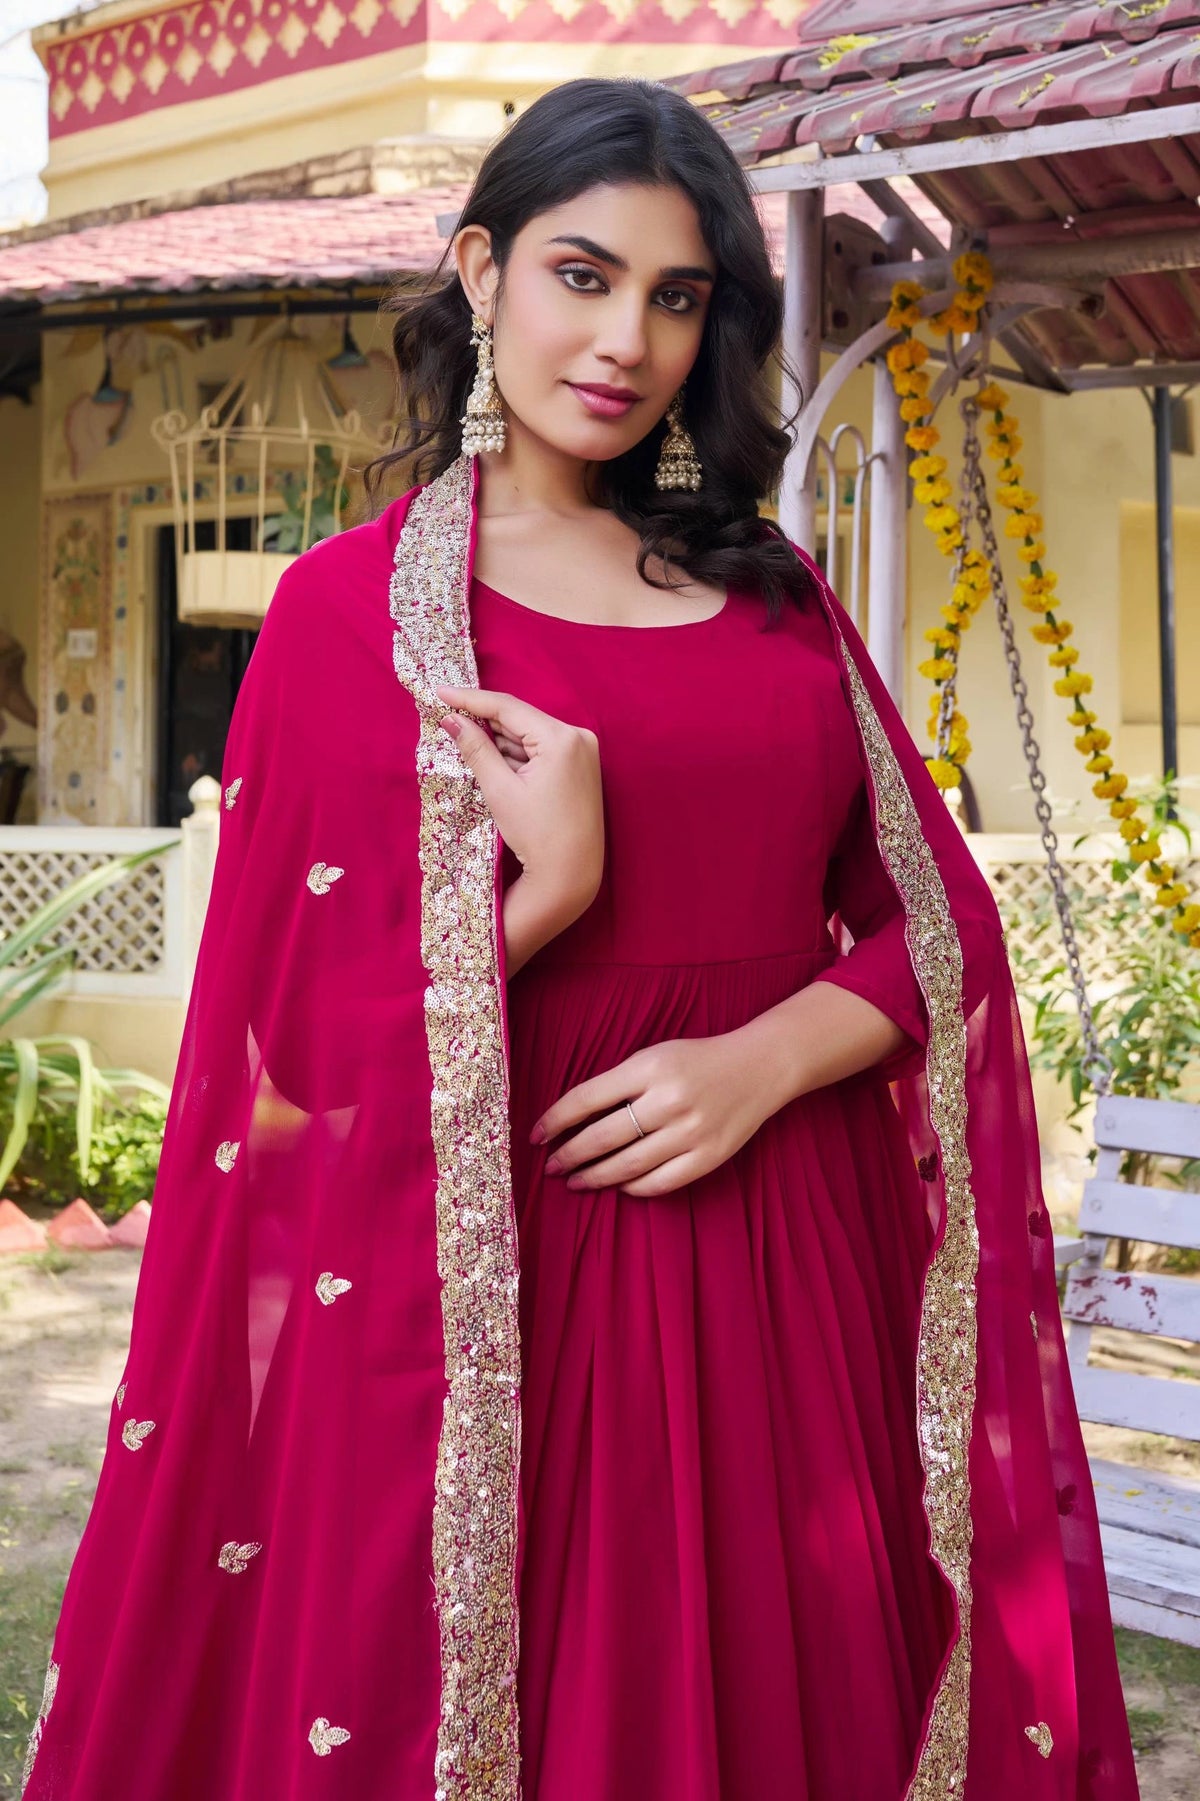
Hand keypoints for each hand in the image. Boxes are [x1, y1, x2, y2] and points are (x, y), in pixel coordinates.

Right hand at [435, 685, 603, 913]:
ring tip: (464, 741)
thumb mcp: (500, 790)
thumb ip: (476, 749)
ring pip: (529, 737)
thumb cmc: (537, 836)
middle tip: (447, 716)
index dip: (471, 699)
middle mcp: (579, 738)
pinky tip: (493, 761)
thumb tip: (451, 719)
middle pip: (520, 720)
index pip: (509, 707)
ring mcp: (583, 752)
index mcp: (562, 739)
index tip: (440, 692)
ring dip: (499, 740)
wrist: (570, 875)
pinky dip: (517, 755)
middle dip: (483, 720)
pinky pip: (542, 751)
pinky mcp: (581, 768)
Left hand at [531, 1034, 772, 1198]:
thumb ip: (618, 1084)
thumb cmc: (697, 1060)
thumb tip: (572, 1121)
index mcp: (650, 1068)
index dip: (556, 1121)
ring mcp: (691, 1132)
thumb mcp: (654, 1056)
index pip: (587, 1098)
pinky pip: (661, 1182)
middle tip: (551, 1168)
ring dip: (595, 1176)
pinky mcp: (709, 1157)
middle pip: (603, 1137)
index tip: (536, 1137)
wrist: (758, 1068)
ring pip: (629, 1165)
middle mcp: (669, 1100)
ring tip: (575, 1181)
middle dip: (570, 1156)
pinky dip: (634, 1187)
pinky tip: (619, 1185)